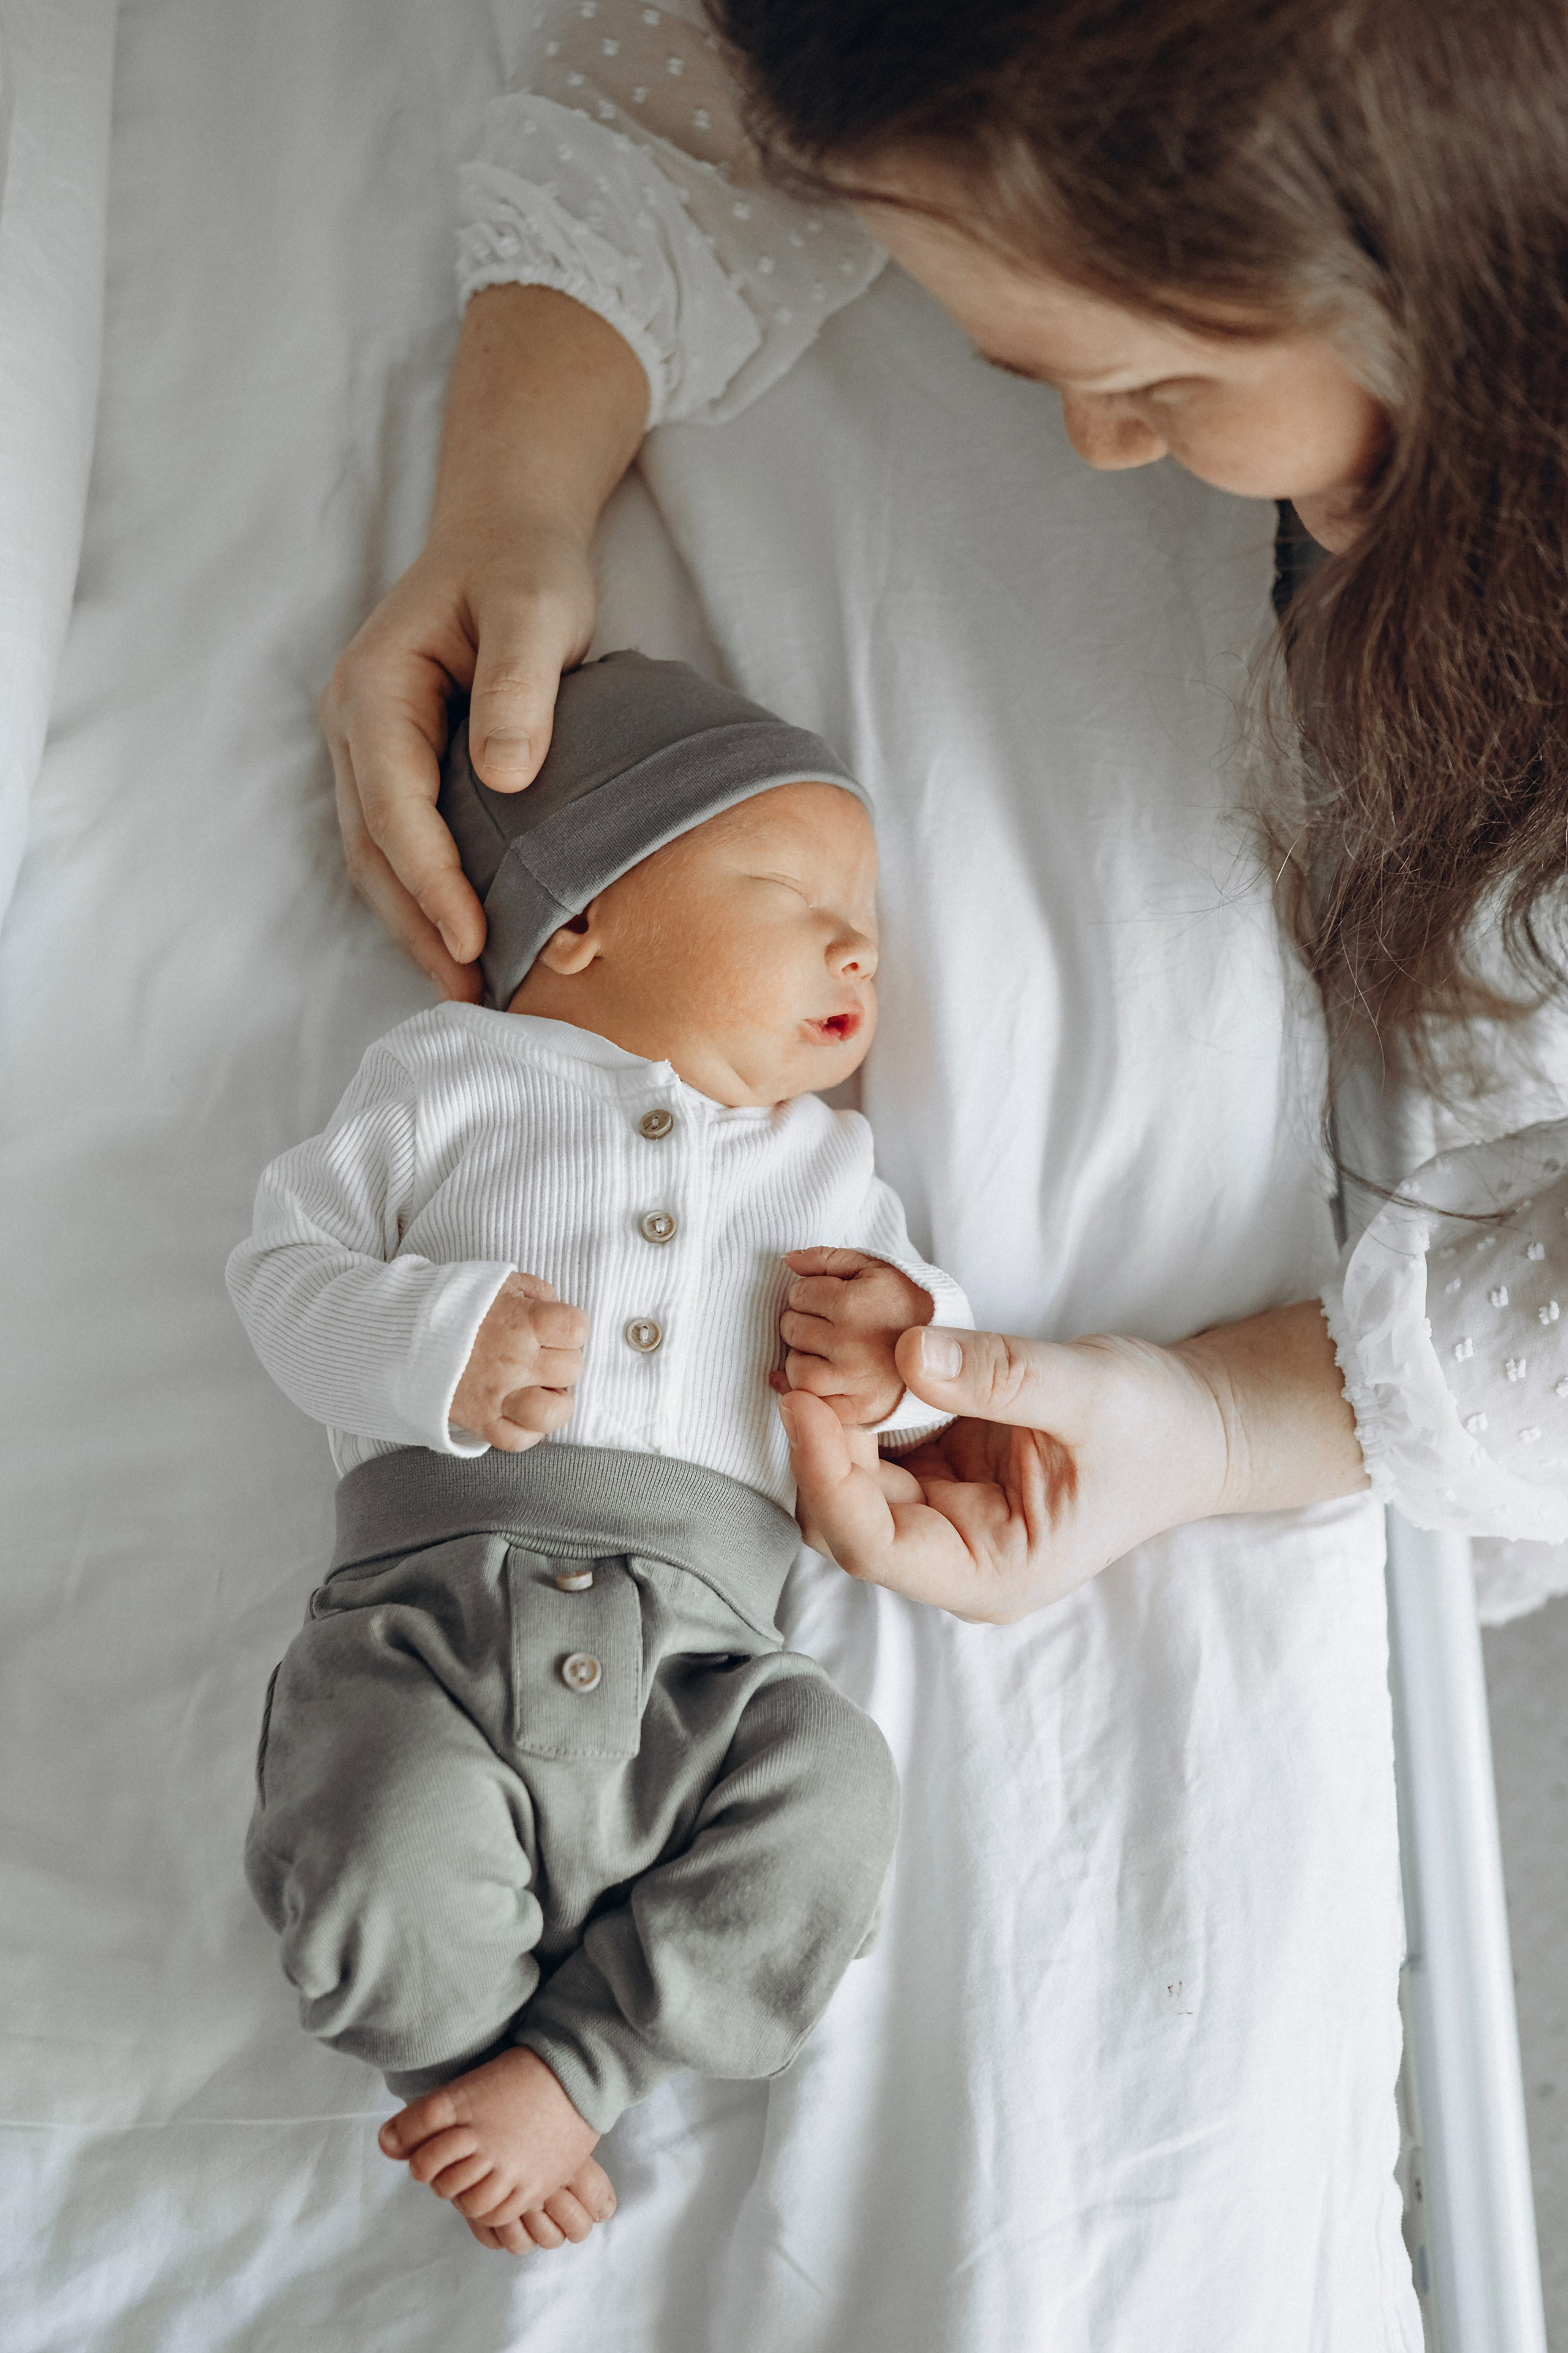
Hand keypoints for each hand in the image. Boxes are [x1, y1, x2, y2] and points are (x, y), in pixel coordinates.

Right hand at [320, 286, 647, 998]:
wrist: (509, 533)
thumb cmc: (524, 567)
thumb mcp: (536, 608)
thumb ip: (521, 687)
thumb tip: (506, 775)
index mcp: (376, 688)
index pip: (394, 805)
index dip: (430, 880)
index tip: (471, 940)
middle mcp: (355, 725)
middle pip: (372, 848)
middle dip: (416, 925)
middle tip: (469, 994)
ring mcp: (368, 749)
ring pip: (378, 857)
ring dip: (416, 924)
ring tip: (467, 988)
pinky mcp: (399, 766)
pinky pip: (401, 844)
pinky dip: (428, 897)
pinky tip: (469, 940)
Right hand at [450, 1274, 589, 1452]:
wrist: (401, 1331)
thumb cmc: (455, 1304)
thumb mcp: (499, 1282)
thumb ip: (536, 1293)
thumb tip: (557, 1309)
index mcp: (521, 1322)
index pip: (577, 1328)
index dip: (573, 1327)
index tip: (558, 1328)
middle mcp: (513, 1361)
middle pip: (571, 1369)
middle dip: (563, 1360)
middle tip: (544, 1356)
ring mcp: (496, 1395)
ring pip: (552, 1413)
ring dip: (555, 1402)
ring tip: (541, 1389)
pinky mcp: (479, 1421)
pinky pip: (519, 1440)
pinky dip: (528, 1430)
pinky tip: (522, 1411)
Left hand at [772, 1248, 933, 1426]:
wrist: (956, 1352)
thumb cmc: (911, 1304)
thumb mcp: (877, 1268)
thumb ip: (829, 1259)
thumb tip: (788, 1260)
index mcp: (854, 1304)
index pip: (799, 1294)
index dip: (809, 1293)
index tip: (828, 1299)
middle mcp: (851, 1344)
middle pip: (793, 1329)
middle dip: (803, 1322)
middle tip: (828, 1325)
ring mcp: (855, 1381)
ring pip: (797, 1369)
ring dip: (805, 1358)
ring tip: (828, 1352)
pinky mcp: (860, 1410)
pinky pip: (814, 1402)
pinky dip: (814, 1390)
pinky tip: (830, 1376)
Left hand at [778, 1301, 1363, 1621]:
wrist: (1196, 1426)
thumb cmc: (1157, 1428)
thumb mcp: (1089, 1392)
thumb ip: (1001, 1377)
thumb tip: (905, 1353)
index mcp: (989, 1571)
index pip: (872, 1544)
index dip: (824, 1473)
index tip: (801, 1397)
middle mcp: (953, 1557)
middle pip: (842, 1518)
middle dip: (813, 1446)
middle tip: (795, 1359)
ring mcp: (942, 1518)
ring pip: (845, 1483)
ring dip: (823, 1422)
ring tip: (806, 1348)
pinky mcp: (939, 1475)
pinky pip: (870, 1449)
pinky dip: (848, 1405)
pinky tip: (835, 1354)